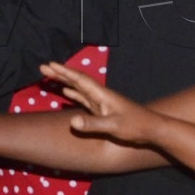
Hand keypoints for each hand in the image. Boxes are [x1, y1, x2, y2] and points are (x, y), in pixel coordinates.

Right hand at [38, 62, 153, 143]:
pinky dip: (72, 93)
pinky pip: (83, 98)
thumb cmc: (135, 126)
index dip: (64, 72)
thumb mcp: (112, 126)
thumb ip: (92, 124)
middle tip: (43, 67)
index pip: (80, 79)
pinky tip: (65, 91)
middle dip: (60, 73)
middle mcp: (100, 95)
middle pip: (76, 80)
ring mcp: (100, 102)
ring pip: (78, 88)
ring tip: (50, 76)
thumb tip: (72, 122)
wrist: (151, 129)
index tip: (50, 65)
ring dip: (64, 81)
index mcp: (102, 94)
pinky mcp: (102, 110)